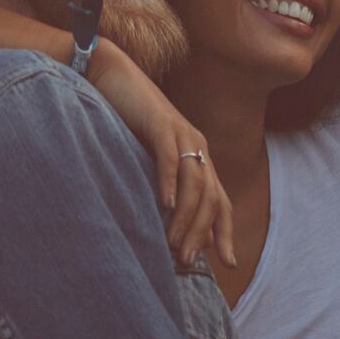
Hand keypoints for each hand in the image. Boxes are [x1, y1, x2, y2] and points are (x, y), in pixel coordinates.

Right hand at [86, 39, 236, 269]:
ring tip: (174, 244)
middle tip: (186, 261)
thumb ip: (160, 183)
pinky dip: (170, 182)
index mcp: (198, 156)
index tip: (228, 263)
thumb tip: (165, 221)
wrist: (111, 75)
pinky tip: (164, 204)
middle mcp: (197, 146)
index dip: (224, 232)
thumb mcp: (146, 157)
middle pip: (212, 198)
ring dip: (186, 217)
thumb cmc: (125, 119)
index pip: (220, 201)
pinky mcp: (161, 122)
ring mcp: (182, 133)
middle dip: (202, 233)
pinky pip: (171, 157)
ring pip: (195, 183)